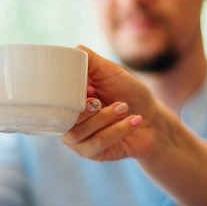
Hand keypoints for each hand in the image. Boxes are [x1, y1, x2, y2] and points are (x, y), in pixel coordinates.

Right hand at [62, 45, 168, 161]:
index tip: (90, 89)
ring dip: (106, 119)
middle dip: (89, 110)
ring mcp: (79, 141)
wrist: (152, 119)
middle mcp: (68, 123)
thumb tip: (71, 50)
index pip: (54, 103)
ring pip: (80, 134)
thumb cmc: (128, 93)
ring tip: (124, 107)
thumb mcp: (109, 71)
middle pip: (66, 120)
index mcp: (67, 102)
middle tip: (104, 100)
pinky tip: (134, 120)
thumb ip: (89, 60)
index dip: (67, 97)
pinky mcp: (93, 154)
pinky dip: (118, 130)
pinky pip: (98, 144)